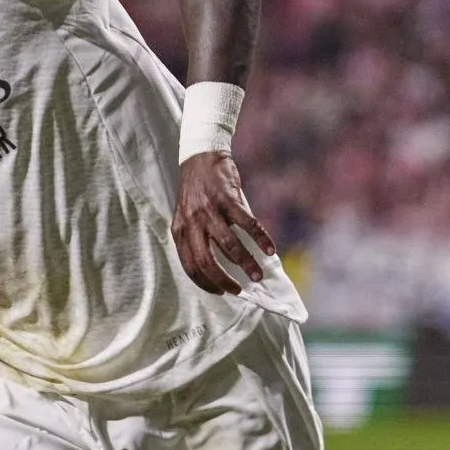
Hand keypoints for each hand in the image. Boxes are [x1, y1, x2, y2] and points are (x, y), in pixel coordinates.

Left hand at [172, 151, 274, 294]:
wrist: (200, 158)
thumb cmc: (196, 193)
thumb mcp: (188, 217)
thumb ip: (198, 238)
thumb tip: (221, 266)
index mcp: (179, 230)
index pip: (190, 265)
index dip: (205, 282)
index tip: (220, 292)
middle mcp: (192, 223)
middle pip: (206, 262)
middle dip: (224, 281)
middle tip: (239, 290)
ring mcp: (210, 211)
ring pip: (229, 246)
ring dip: (246, 264)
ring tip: (258, 275)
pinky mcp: (228, 200)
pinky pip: (247, 225)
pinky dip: (261, 239)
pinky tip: (270, 250)